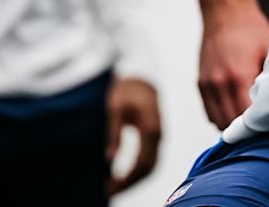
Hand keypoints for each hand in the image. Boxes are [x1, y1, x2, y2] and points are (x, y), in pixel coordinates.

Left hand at [106, 77, 161, 194]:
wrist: (141, 76)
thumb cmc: (126, 90)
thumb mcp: (115, 109)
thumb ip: (114, 133)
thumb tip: (110, 159)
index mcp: (150, 129)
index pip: (142, 163)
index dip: (127, 179)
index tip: (110, 188)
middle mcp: (158, 135)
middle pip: (149, 169)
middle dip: (130, 183)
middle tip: (109, 192)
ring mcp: (159, 136)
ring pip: (152, 166)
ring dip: (135, 179)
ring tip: (115, 187)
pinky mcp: (155, 136)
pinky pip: (151, 159)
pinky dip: (139, 171)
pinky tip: (124, 175)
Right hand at [198, 1, 268, 128]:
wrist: (225, 10)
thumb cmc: (250, 28)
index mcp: (238, 76)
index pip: (246, 117)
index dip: (260, 125)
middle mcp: (219, 83)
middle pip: (230, 123)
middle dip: (246, 130)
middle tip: (264, 127)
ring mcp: (207, 84)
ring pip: (217, 120)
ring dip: (232, 124)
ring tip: (250, 121)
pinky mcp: (200, 82)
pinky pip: (209, 111)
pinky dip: (221, 115)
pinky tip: (236, 109)